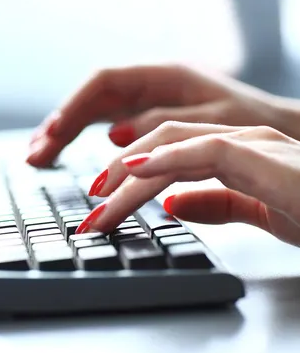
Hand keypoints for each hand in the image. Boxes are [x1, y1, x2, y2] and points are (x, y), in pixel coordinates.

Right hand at [26, 64, 299, 166]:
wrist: (278, 129)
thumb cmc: (253, 124)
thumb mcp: (214, 124)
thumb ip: (164, 126)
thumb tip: (115, 134)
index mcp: (166, 76)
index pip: (106, 84)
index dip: (75, 106)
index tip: (53, 132)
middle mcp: (151, 85)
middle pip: (93, 99)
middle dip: (62, 124)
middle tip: (35, 155)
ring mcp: (148, 101)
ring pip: (95, 112)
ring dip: (66, 132)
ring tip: (39, 156)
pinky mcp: (149, 118)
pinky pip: (107, 124)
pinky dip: (84, 138)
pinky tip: (67, 153)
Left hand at [76, 122, 299, 246]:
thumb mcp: (262, 212)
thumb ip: (219, 203)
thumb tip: (173, 204)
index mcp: (235, 151)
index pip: (167, 155)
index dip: (130, 176)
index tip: (101, 205)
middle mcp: (238, 139)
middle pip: (159, 145)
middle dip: (116, 174)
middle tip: (88, 208)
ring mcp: (251, 143)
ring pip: (171, 144)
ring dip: (127, 172)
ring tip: (97, 197)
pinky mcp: (263, 157)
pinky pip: (204, 151)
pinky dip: (164, 159)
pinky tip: (134, 172)